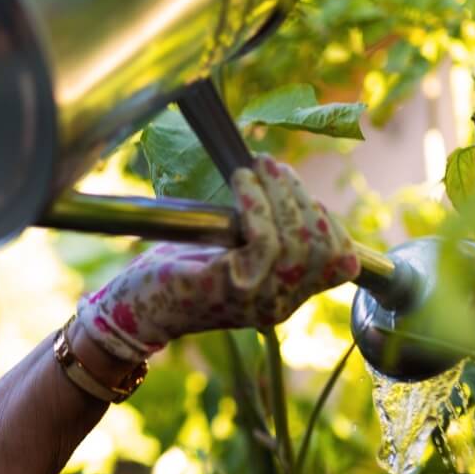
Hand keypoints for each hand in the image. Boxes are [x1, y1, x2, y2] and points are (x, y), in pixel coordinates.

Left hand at [76, 156, 358, 361]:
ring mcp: (259, 300)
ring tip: (258, 166)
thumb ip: (267, 236)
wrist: (135, 307)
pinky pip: (265, 241)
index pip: (339, 265)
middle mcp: (280, 305)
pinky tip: (241, 182)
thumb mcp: (235, 253)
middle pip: (321, 248)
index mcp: (286, 298)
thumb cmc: (180, 272)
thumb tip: (291, 190)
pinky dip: (257, 204)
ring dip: (279, 194)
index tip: (297, 191)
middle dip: (300, 198)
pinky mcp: (234, 288)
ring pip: (296, 242)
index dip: (329, 223)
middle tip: (272, 166)